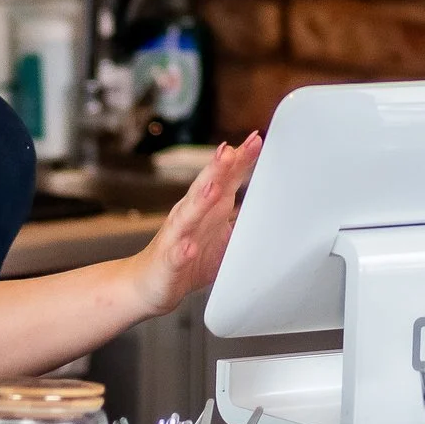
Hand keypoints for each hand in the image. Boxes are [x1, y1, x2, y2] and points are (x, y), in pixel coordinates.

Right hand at [129, 134, 261, 318]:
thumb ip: (243, 218)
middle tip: (231, 151)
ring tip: (213, 187)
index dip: (239, 159)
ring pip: (188, 216)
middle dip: (217, 169)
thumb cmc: (188, 256)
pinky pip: (176, 256)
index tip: (256, 139)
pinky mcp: (168, 263)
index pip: (224, 178)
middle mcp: (190, 215)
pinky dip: (183, 251)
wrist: (149, 284)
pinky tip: (190, 248)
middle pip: (204, 187)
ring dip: (200, 201)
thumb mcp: (222, 235)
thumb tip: (275, 208)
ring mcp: (177, 238)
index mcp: (207, 206)